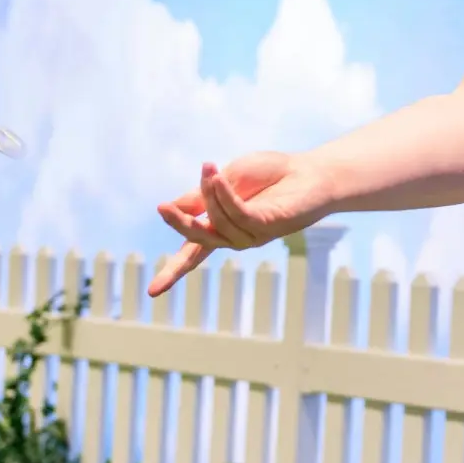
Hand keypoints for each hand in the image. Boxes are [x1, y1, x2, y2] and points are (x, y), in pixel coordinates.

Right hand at [149, 150, 336, 296]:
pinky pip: (239, 215)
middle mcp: (236, 236)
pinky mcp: (269, 225)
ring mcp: (253, 234)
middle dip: (179, 224)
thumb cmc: (271, 174)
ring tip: (209, 169)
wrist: (311, 170)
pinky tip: (218, 179)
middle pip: (200, 241)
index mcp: (222, 227)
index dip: (173, 272)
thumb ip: (203, 194)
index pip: (193, 253)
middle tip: (161, 208)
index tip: (153, 293)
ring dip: (210, 194)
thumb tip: (173, 207)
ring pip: (218, 223)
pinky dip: (225, 197)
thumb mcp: (228, 178)